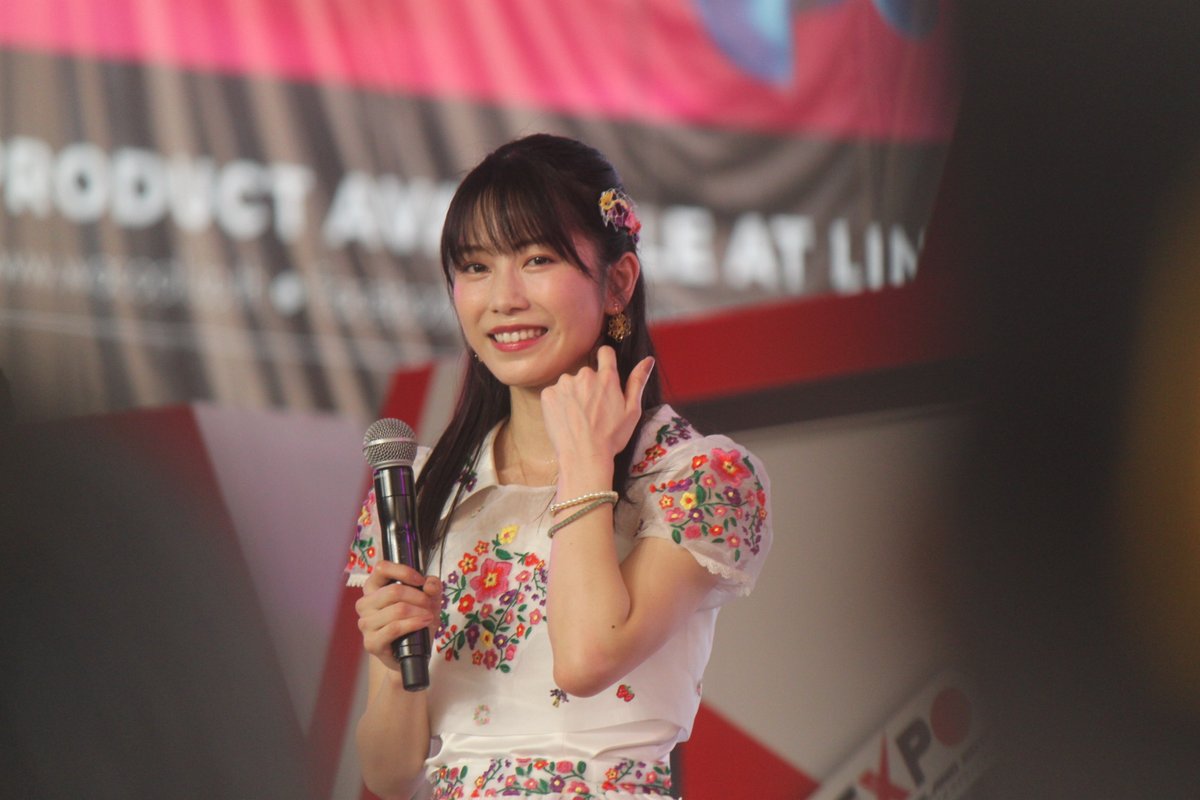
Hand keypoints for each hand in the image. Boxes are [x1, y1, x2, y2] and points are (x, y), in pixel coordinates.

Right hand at [355, 561, 441, 671]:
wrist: (411, 652)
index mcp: (373, 587)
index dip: (404, 572)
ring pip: (397, 610)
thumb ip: (432, 586)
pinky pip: (394, 628)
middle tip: (429, 604)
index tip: (421, 580)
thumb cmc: (415, 620)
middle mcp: (365, 603)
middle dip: (418, 597)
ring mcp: (365, 624)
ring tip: (428, 616)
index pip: (382, 568)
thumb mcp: (428, 599)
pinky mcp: (371, 642)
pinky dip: (413, 624)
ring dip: (418, 612)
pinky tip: (423, 623)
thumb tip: (430, 584)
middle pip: (393, 591)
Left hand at [541, 346, 654, 475]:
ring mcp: (564, 384)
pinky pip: (554, 393)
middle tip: (592, 411)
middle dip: (589, 387)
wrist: (583, 457)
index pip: (605, 352)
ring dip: (573, 395)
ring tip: (578, 418)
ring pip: (570, 384)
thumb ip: (637, 382)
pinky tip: (565, 419)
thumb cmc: (611, 437)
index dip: (606, 361)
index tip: (604, 376)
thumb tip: (648, 360)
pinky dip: (558, 403)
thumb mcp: (632, 411)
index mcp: (606, 378)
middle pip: (587, 373)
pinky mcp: (548, 395)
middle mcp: (584, 375)